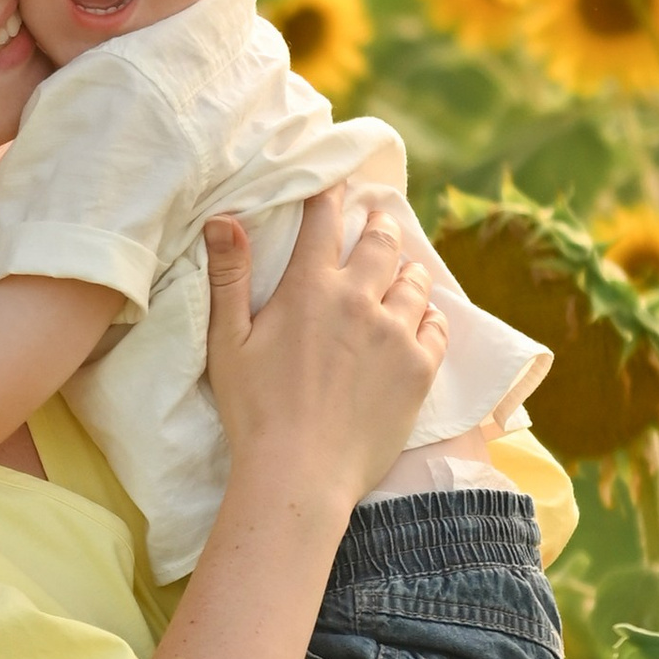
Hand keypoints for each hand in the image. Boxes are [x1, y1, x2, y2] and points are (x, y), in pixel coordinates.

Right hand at [203, 194, 450, 513]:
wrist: (300, 474)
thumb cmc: (254, 411)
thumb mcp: (227, 342)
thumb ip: (229, 276)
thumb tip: (222, 218)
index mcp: (310, 287)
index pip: (326, 220)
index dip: (331, 195)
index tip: (335, 184)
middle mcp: (360, 300)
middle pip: (382, 241)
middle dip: (380, 224)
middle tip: (378, 221)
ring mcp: (395, 333)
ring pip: (414, 280)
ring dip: (408, 269)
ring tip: (403, 271)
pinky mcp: (420, 368)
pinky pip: (436, 325)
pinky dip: (428, 315)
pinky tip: (419, 320)